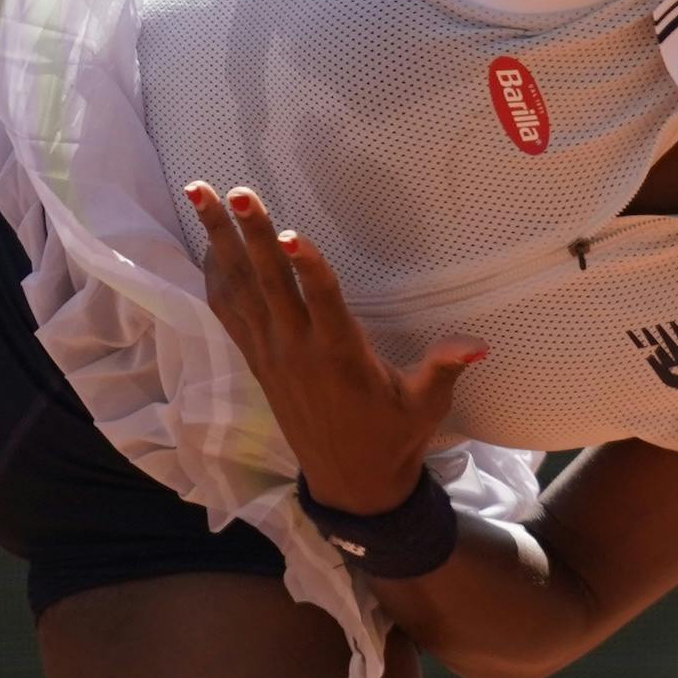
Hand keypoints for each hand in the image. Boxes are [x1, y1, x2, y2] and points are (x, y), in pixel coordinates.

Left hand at [183, 179, 486, 514]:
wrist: (350, 484)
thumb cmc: (393, 438)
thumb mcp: (426, 407)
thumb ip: (445, 370)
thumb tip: (477, 344)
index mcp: (341, 357)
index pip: (323, 302)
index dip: (309, 267)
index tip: (293, 233)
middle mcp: (297, 351)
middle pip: (271, 284)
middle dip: (253, 236)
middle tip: (237, 192)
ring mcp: (271, 354)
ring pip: (241, 290)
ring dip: (220, 242)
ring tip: (200, 195)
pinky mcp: (257, 361)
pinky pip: (229, 311)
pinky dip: (216, 274)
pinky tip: (208, 241)